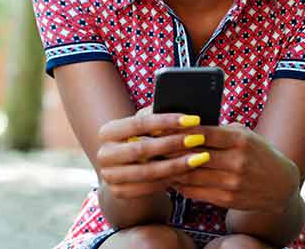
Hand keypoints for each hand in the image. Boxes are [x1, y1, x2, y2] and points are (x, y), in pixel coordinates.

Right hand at [96, 110, 210, 199]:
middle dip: (173, 143)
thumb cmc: (139, 137)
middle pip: (142, 149)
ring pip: (147, 171)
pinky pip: (149, 188)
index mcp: (107, 131)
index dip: (167, 121)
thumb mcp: (143, 125)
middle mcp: (104, 154)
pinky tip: (187, 172)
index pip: (139, 123)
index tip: (192, 119)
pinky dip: (169, 180)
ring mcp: (109, 176)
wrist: (123, 166)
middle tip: (198, 139)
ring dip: (177, 165)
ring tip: (199, 157)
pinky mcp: (119, 192)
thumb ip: (155, 116)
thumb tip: (182, 112)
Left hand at [168, 122, 299, 212]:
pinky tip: (170, 177)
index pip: (202, 133)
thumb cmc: (257, 152)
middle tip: (152, 143)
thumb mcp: (243, 134)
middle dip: (169, 149)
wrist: (280, 184)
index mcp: (239, 139)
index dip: (179, 130)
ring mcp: (231, 182)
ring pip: (191, 175)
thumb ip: (218, 130)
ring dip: (170, 168)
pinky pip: (195, 191)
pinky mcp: (227, 199)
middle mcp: (235, 161)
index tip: (161, 126)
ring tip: (156, 160)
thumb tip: (186, 125)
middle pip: (193, 154)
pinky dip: (180, 184)